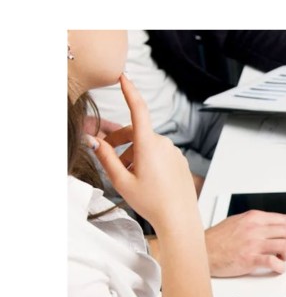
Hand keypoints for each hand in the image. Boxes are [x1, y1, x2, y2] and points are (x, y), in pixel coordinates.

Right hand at [91, 76, 196, 233]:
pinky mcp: (180, 161)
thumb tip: (93, 140)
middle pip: (136, 133)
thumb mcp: (122, 181)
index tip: (123, 77)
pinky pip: (160, 154)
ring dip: (133, 154)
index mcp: (149, 145)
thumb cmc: (151, 202)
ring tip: (127, 176)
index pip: (138, 109)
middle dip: (119, 142)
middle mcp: (164, 144)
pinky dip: (147, 160)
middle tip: (107, 157)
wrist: (179, 219)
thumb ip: (106, 158)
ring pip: (147, 145)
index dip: (130, 91)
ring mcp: (174, 152)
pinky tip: (144, 179)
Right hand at [205, 210, 285, 276]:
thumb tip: (271, 227)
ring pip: (285, 246)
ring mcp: (253, 244)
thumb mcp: (237, 221)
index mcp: (254, 218)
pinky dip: (280, 267)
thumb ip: (255, 222)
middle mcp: (255, 229)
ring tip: (282, 259)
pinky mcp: (249, 259)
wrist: (201, 250)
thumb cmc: (216, 239)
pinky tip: (277, 268)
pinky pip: (274, 262)